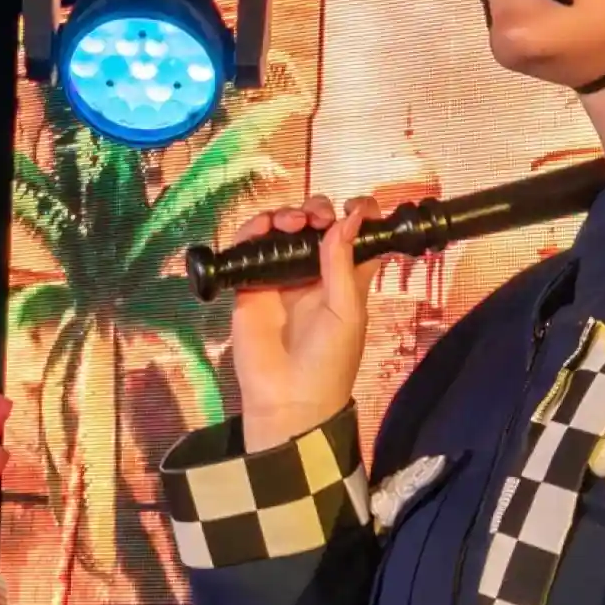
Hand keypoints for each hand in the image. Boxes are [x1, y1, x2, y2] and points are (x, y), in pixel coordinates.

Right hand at [229, 195, 383, 452]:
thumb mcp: (347, 311)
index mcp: (345, 278)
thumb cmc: (328, 359)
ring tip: (290, 224)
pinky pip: (247, 250)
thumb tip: (348, 217)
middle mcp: (313, 272)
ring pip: (281, 231)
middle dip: (316, 211)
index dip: (357, 215)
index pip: (353, 235)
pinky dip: (252, 231)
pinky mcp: (250, 285)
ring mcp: (280, 277)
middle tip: (315, 220)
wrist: (288, 398)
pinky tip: (261, 229)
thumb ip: (344, 263)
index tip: (355, 207)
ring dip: (286, 216)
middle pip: (315, 225)